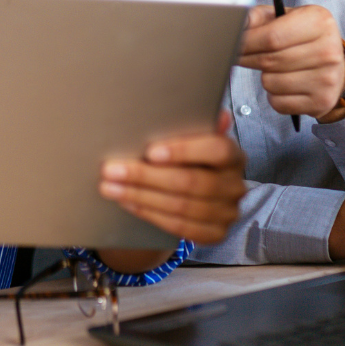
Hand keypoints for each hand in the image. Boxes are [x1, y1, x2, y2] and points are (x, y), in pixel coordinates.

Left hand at [98, 111, 246, 244]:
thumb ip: (193, 125)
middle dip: (146, 176)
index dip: (184, 151)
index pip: (216, 150)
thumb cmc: (192, 159)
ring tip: (110, 186)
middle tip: (112, 169)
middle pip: (191, 182)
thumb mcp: (194, 139)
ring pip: (180, 207)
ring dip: (140, 196)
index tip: (150, 151)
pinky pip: (179, 227)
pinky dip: (149, 214)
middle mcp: (234, 185)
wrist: (199, 194)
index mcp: (233, 155)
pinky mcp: (214, 234)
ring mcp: (226, 212)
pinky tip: (128, 203)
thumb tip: (204, 110)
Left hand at [238, 3, 344, 121]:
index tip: (233, 44)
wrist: (336, 67)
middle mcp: (328, 50)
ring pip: (271, 83)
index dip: (246, 43)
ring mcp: (327, 78)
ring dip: (264, 78)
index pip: (272, 37)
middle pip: (269, 61)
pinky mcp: (321, 101)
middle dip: (248, 59)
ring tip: (275, 70)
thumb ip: (259, 17)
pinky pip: (278, 103)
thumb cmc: (304, 39)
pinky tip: (285, 85)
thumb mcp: (286, 18)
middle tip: (241, 57)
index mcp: (319, 22)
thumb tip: (238, 21)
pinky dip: (274, 96)